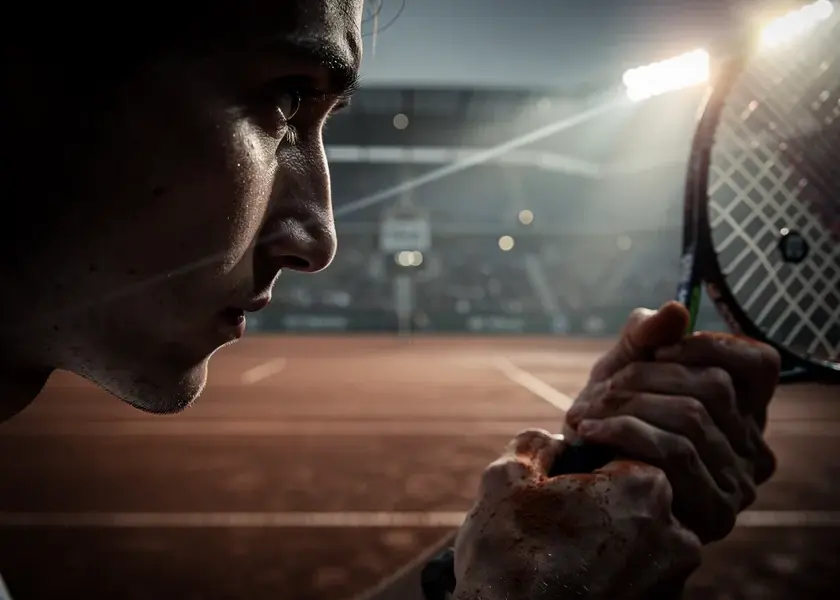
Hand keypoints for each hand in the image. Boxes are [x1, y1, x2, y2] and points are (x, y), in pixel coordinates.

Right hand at [452, 429, 700, 599]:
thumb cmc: (508, 554)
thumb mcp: (507, 476)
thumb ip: (537, 443)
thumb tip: (555, 443)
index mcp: (645, 487)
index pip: (621, 455)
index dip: (580, 469)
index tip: (554, 488)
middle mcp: (676, 534)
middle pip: (632, 498)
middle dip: (597, 503)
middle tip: (553, 522)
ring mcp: (673, 580)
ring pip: (636, 537)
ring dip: (604, 538)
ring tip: (559, 554)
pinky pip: (636, 575)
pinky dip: (609, 572)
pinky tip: (571, 579)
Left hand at [566, 302, 779, 543]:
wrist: (583, 485)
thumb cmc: (610, 421)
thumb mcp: (621, 370)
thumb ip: (645, 336)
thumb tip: (677, 310)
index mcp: (745, 410)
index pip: (759, 363)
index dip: (709, 345)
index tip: (656, 350)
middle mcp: (753, 448)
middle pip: (714, 387)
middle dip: (647, 375)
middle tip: (603, 386)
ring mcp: (739, 483)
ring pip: (691, 417)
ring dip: (628, 404)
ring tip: (587, 411)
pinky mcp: (712, 511)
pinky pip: (673, 451)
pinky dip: (623, 431)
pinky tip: (589, 431)